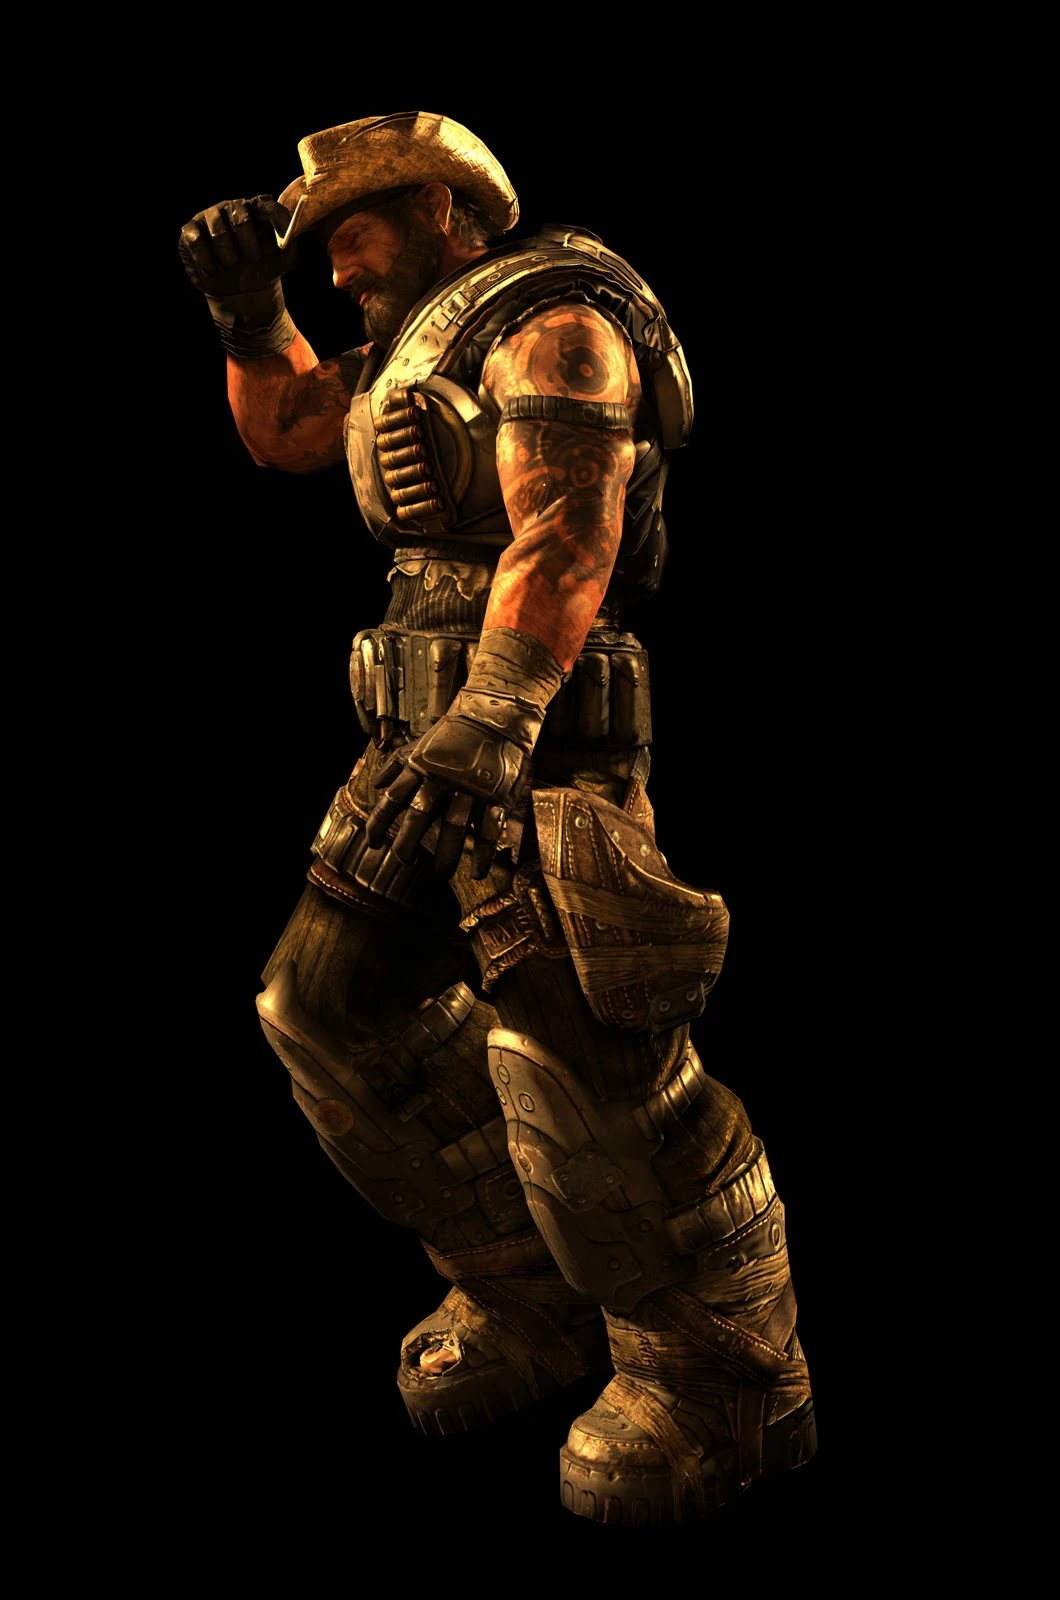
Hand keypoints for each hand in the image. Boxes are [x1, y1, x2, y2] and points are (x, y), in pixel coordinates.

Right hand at [178, 195, 293, 299]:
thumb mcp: (283, 261)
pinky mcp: (190, 231)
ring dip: (227, 253)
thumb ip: (291, 246)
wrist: (239, 290)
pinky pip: (195, 239)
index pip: (267, 205)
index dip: (275, 218)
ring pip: (217, 228)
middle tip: (252, 259)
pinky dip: (205, 259)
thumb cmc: (262, 268)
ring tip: (231, 266)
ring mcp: (210, 217)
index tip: (282, 236)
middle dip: (248, 241)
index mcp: (257, 212)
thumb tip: (290, 234)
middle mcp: (233, 208)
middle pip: (240, 214)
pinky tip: (213, 270)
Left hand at [365, 689, 541, 879]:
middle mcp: (442, 779)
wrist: (496, 717)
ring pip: (453, 828)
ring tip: (440, 874)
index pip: (392, 800)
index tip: (373, 844)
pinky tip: (477, 871)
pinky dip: (482, 854)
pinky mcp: (496, 796)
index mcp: (420, 767)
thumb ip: (397, 764)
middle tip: (404, 861)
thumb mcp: (420, 743)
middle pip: (418, 817)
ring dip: (445, 856)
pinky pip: (488, 830)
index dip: (379, 824)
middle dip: (407, 844)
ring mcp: (470, 788)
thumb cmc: (455, 733)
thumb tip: (376, 785)